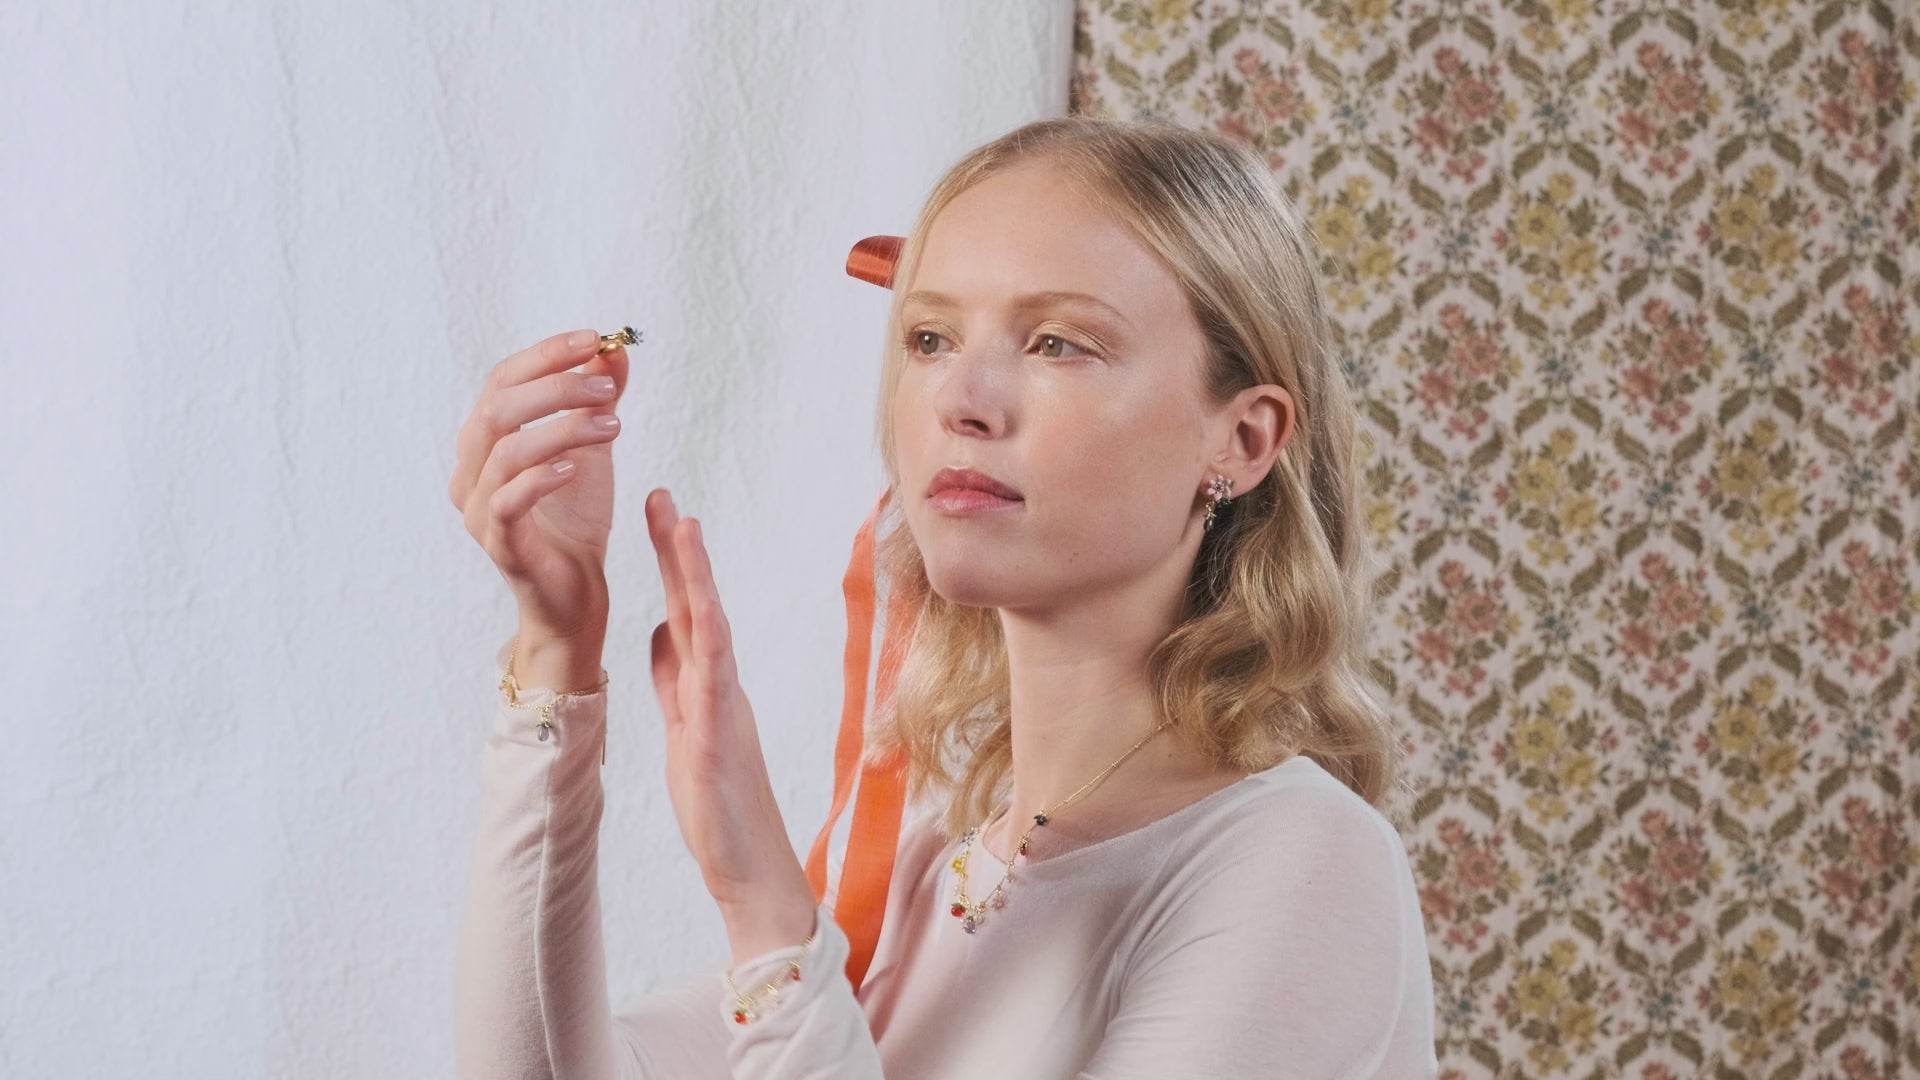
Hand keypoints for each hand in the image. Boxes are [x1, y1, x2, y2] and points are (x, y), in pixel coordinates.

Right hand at [449, 328, 630, 640]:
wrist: (577, 591)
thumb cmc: (576, 518)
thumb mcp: (593, 448)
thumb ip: (598, 399)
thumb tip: (613, 349)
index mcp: (485, 441)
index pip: (503, 380)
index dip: (545, 356)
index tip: (594, 340)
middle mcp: (470, 470)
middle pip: (498, 409)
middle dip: (555, 389)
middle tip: (608, 389)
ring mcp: (479, 509)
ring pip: (506, 452)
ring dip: (562, 430)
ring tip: (613, 425)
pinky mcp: (499, 544)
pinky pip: (510, 502)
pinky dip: (542, 478)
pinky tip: (577, 467)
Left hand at [644, 490, 812, 922]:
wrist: (750, 868)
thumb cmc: (719, 808)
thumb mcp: (683, 728)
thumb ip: (672, 679)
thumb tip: (660, 628)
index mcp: (707, 684)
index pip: (685, 610)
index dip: (672, 562)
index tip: (660, 513)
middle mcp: (720, 685)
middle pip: (696, 604)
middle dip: (678, 549)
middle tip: (663, 494)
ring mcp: (723, 707)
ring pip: (709, 629)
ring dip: (694, 577)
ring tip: (682, 526)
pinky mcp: (720, 736)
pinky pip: (714, 679)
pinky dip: (706, 638)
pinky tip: (695, 606)